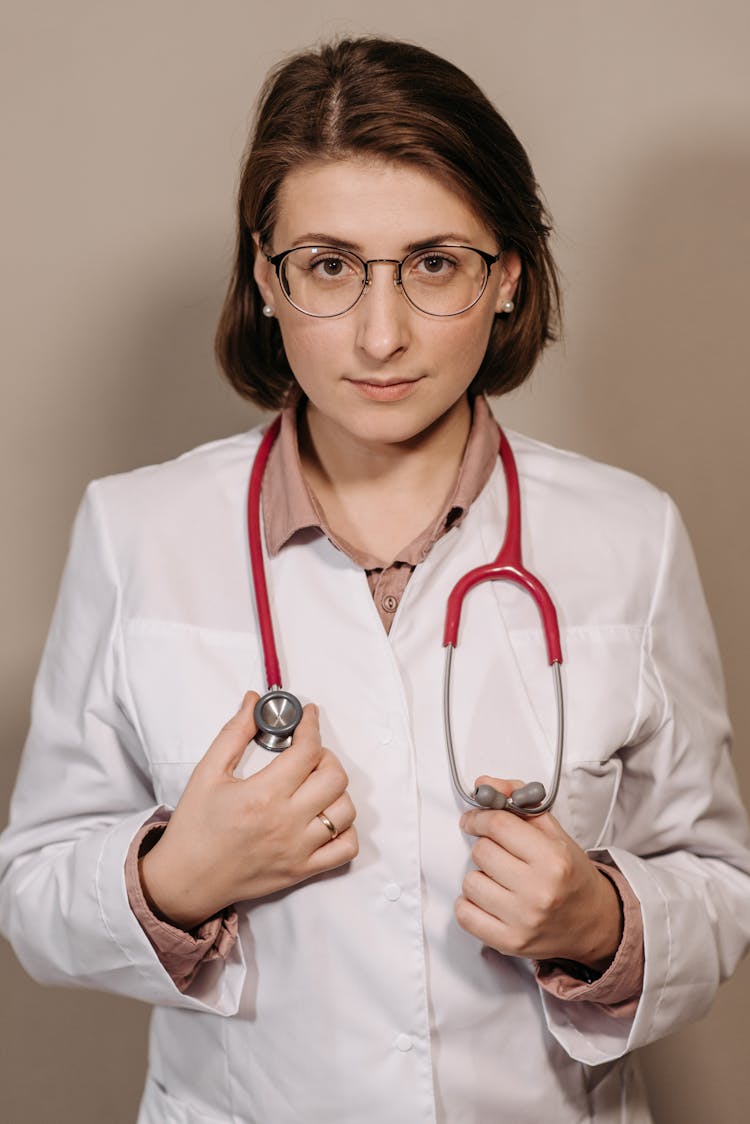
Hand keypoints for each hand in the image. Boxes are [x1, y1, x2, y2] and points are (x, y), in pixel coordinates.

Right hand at [140, 692, 357, 928]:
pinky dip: (344, 829)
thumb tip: (254, 702)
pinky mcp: (302, 870)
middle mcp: (286, 822)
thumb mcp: (207, 772)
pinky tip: (325, 817)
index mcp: (263, 795)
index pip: (307, 750)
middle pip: (335, 777)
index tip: (308, 716)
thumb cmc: (195, 826)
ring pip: (345, 811)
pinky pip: (345, 849)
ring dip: (336, 791)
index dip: (312, 725)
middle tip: (308, 754)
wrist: (185, 879)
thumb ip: (234, 733)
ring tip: (315, 785)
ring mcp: (298, 850)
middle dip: (326, 756)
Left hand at [455, 777, 621, 970]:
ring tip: (500, 879)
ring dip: (480, 876)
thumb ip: (519, 802)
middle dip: (486, 846)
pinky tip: (490, 899)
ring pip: (470, 881)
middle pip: (481, 851)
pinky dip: (470, 904)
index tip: (475, 820)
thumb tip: (484, 785)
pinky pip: (465, 914)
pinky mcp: (509, 942)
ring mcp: (523, 920)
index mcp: (553, 859)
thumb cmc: (571, 875)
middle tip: (501, 853)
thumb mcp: (553, 832)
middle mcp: (538, 891)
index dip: (480, 816)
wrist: (594, 922)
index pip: (498, 825)